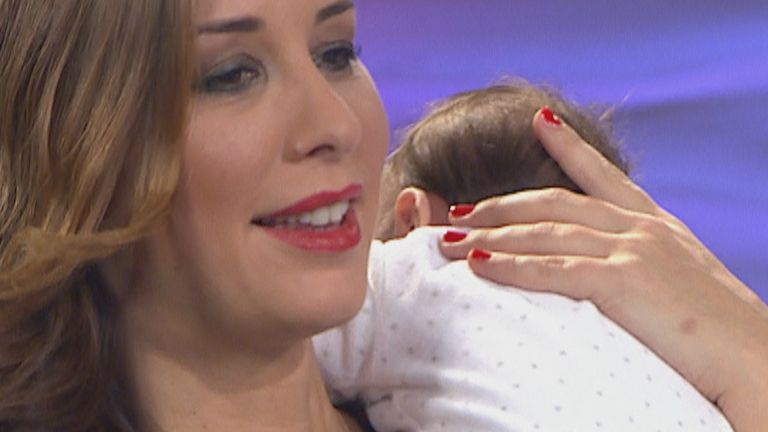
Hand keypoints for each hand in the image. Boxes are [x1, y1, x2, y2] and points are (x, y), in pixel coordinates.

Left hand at [439, 108, 767, 431]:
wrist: (756, 361)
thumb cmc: (719, 334)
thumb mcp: (681, 283)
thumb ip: (645, 265)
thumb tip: (606, 270)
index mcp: (655, 225)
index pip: (602, 176)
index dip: (569, 147)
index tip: (540, 120)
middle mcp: (639, 227)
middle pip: (553, 203)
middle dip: (500, 206)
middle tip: (459, 211)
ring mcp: (631, 249)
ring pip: (543, 233)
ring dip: (490, 236)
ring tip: (448, 239)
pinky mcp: (623, 280)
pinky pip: (551, 269)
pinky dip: (510, 265)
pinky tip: (478, 264)